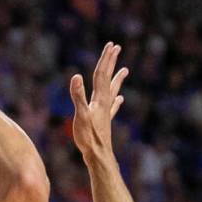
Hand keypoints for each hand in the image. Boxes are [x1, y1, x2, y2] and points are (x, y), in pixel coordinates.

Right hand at [69, 42, 128, 159]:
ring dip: (117, 79)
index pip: (101, 75)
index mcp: (99, 99)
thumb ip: (78, 96)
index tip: (111, 45)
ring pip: (113, 91)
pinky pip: (112, 107)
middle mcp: (104, 103)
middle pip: (108, 78)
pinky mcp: (105, 122)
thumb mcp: (80, 115)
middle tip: (116, 48)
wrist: (98, 156)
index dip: (105, 59)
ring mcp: (105, 112)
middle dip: (111, 62)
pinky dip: (116, 100)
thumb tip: (76, 76)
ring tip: (125, 70)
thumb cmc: (88, 137)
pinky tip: (121, 98)